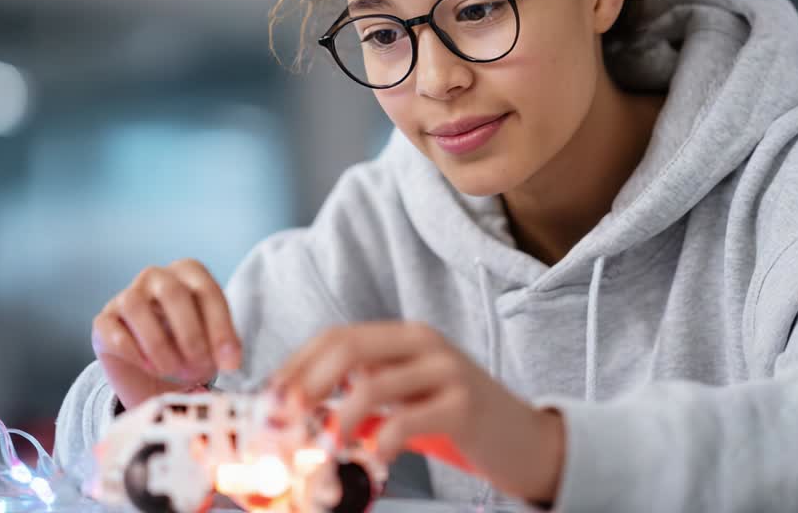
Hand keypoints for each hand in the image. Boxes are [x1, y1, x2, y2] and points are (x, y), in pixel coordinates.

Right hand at [92, 259, 241, 408]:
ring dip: (159, 345)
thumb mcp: (211, 346)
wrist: (150, 372)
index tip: (230, 364)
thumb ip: (221, 349)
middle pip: (173, 293)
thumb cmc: (188, 349)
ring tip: (172, 370)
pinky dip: (135, 354)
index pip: (208, 291)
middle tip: (198, 369)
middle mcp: (156, 276)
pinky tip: (150, 368)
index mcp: (190, 272)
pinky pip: (114, 332)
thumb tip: (230, 361)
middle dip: (191, 336)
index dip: (221, 329)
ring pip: (137, 307)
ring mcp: (126, 295)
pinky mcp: (103, 321)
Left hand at [270, 321, 564, 503]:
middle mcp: (424, 344)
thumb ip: (364, 398)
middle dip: (305, 384)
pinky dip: (379, 443)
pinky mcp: (464, 405)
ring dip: (336, 420)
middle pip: (346, 347)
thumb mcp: (407, 400)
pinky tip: (376, 459)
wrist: (527, 442)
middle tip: (284, 421)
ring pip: (371, 383)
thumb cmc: (460, 422)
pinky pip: (406, 420)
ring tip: (327, 448)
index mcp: (405, 338)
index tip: (270, 401)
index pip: (335, 337)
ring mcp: (447, 370)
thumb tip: (303, 413)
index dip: (296, 366)